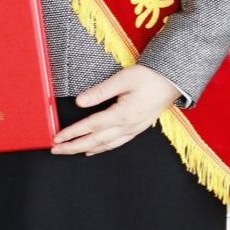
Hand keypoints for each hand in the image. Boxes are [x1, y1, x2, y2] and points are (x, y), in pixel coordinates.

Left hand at [50, 64, 181, 155]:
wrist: (173, 81)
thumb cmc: (150, 77)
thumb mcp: (124, 79)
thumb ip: (100, 91)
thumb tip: (80, 101)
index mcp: (122, 114)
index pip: (91, 127)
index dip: (72, 133)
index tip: (57, 138)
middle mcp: (127, 126)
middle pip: (95, 141)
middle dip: (73, 147)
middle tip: (56, 150)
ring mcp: (133, 130)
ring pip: (104, 146)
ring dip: (84, 149)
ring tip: (69, 152)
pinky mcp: (137, 129)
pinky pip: (115, 144)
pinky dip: (101, 149)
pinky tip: (93, 150)